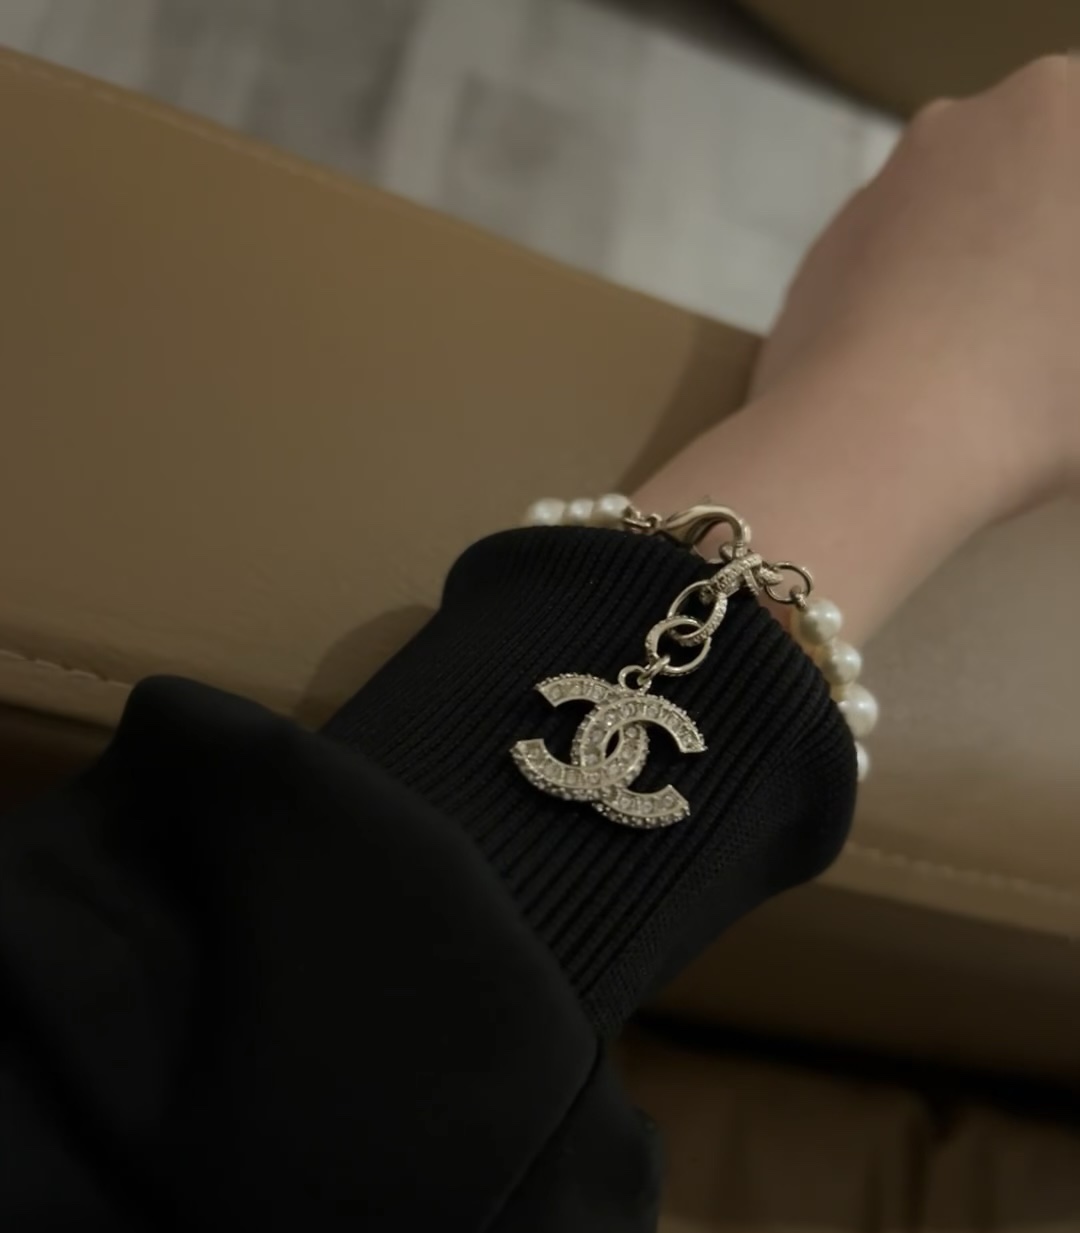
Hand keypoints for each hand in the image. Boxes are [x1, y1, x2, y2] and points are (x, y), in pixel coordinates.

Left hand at [635, 57, 1078, 643]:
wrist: (868, 453)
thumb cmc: (1040, 394)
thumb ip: (1071, 314)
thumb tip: (1044, 313)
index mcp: (1063, 116)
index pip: (1079, 169)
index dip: (1057, 280)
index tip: (1043, 341)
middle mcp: (962, 126)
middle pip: (1035, 186)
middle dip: (1044, 261)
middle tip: (1028, 360)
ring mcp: (879, 195)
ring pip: (964, 227)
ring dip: (992, 283)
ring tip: (989, 380)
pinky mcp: (818, 262)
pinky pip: (899, 273)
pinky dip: (925, 312)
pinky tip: (930, 383)